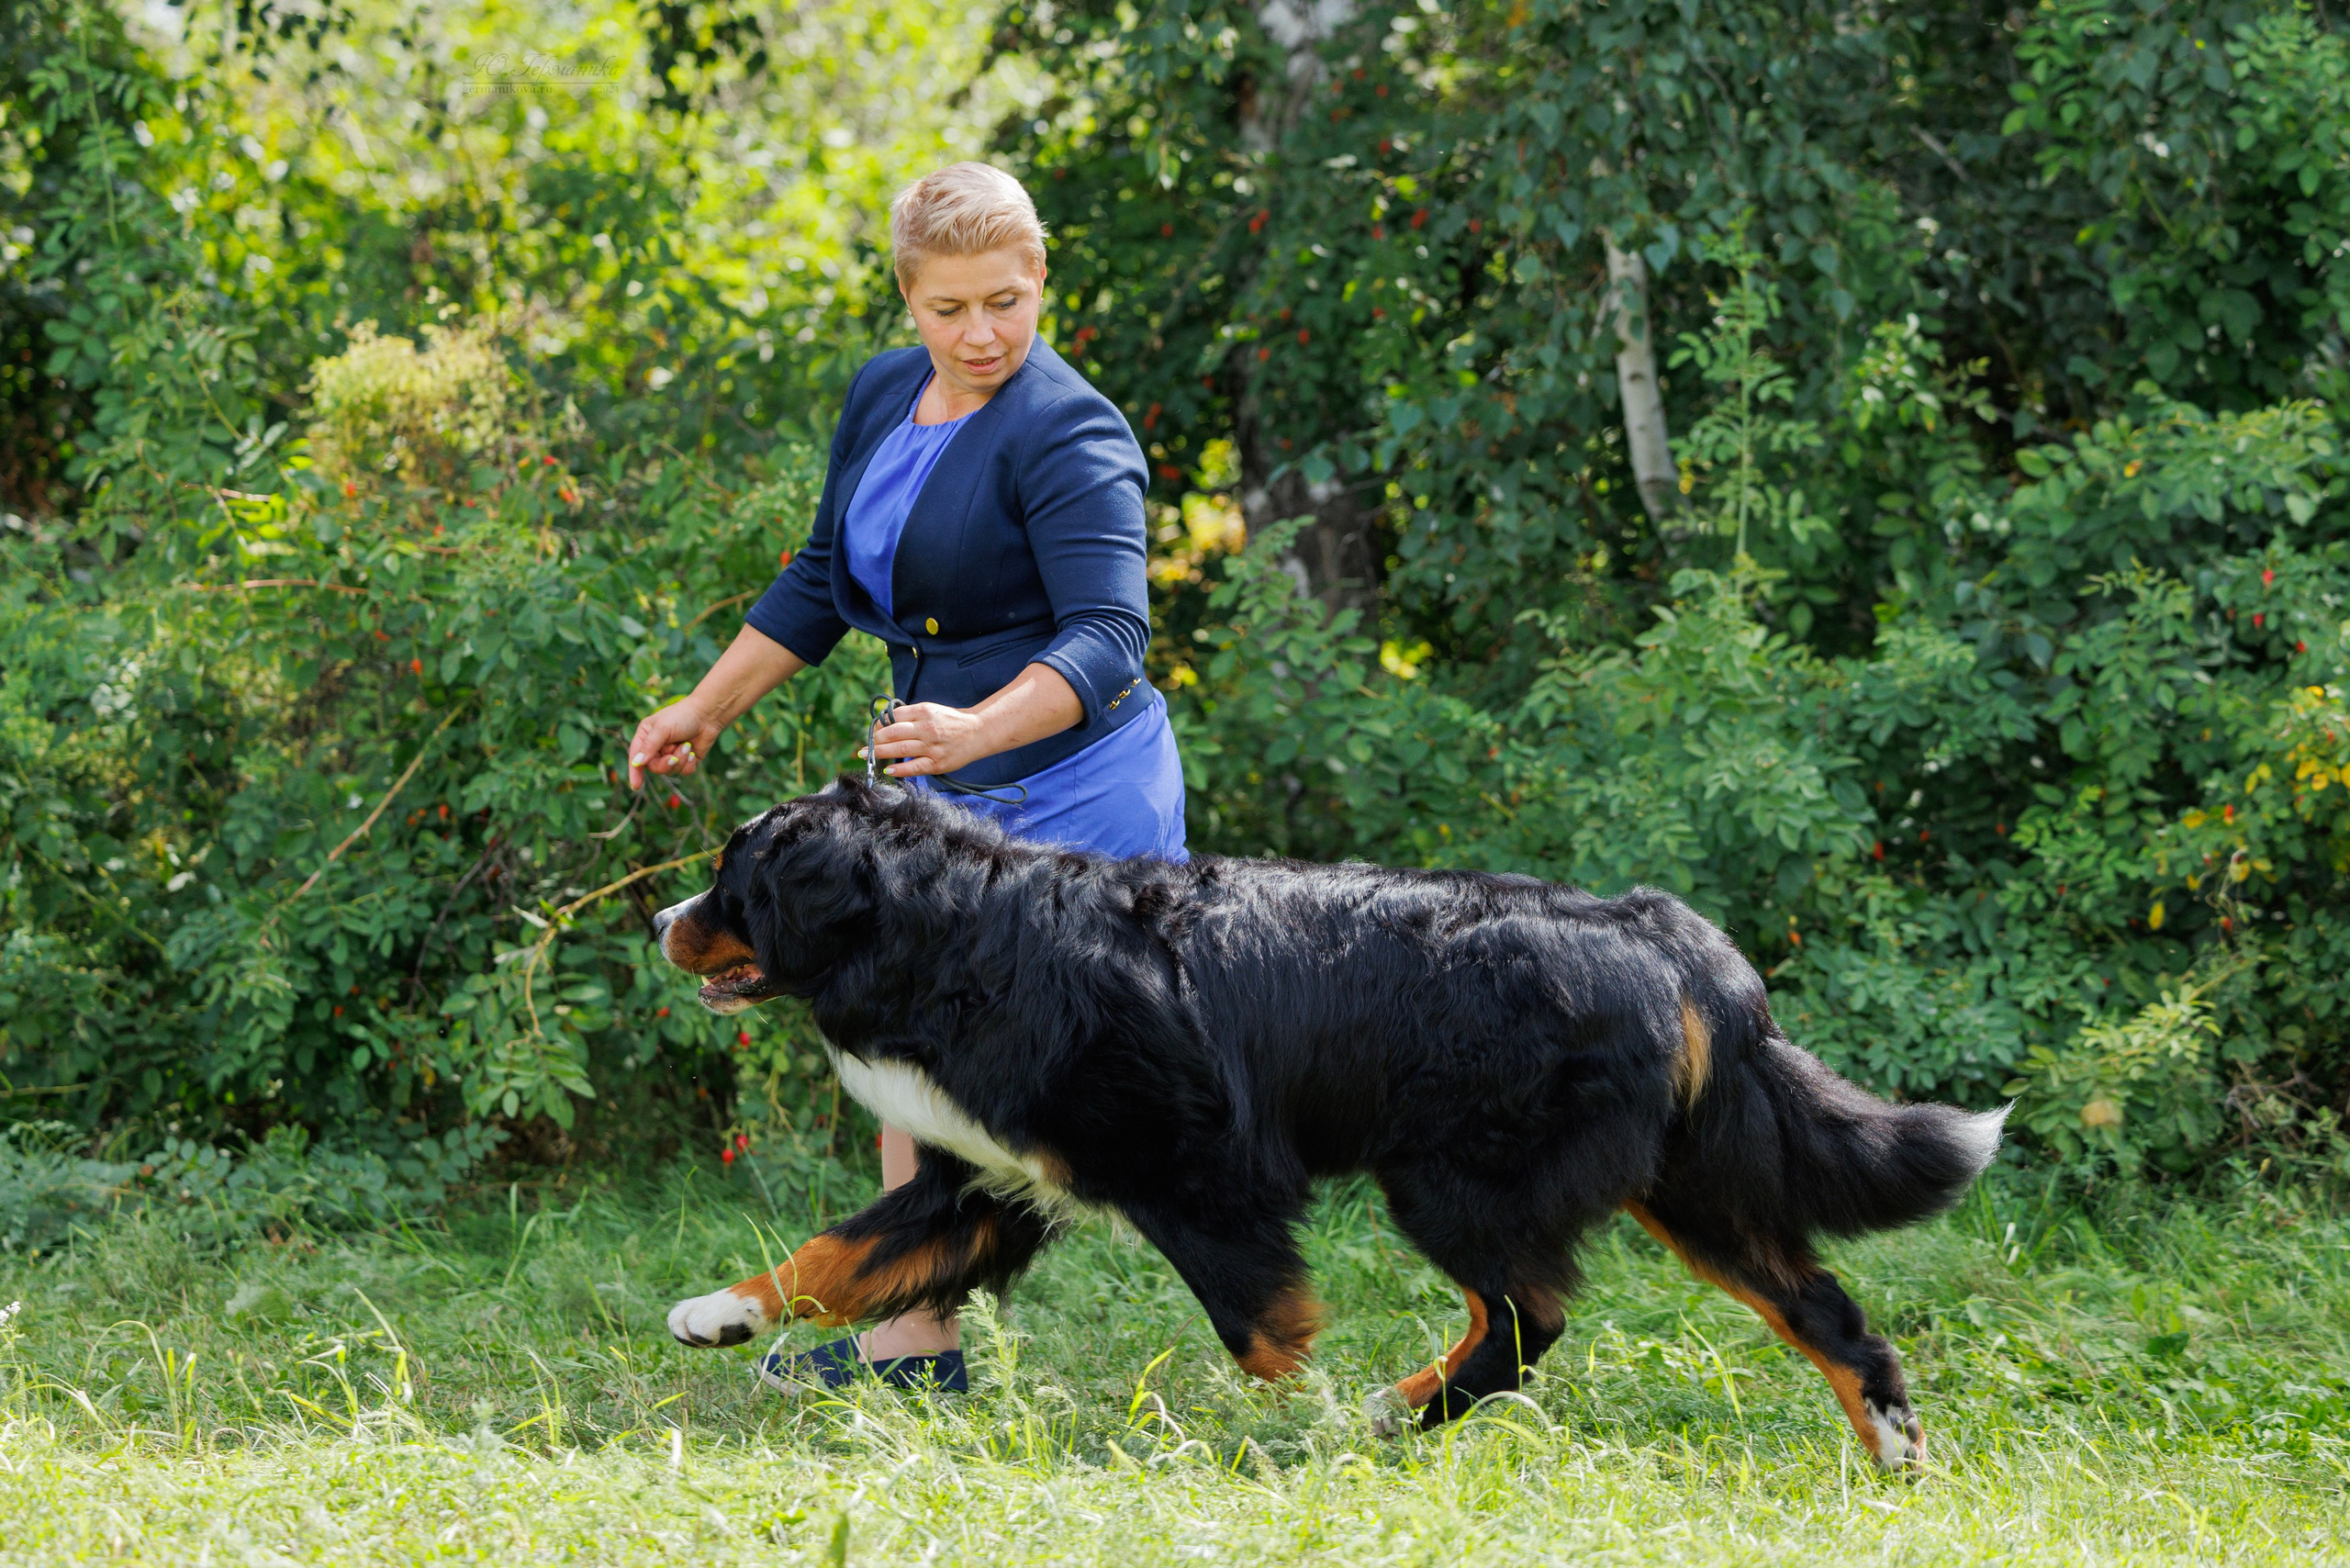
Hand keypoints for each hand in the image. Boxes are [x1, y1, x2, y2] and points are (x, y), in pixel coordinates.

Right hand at [628, 698, 720, 789]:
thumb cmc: (682, 716)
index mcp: (645, 736)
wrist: (707, 715)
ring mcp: (671, 754)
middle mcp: (657, 747)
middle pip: (654, 767)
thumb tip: (637, 763)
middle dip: (665, 764)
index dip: (635, 772)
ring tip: (687, 747)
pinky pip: (684, 771)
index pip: (636, 757)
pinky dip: (689, 764)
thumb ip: (649, 746)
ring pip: (670, 771)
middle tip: (674, 757)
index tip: (636, 786)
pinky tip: (693, 752)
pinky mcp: (686, 760)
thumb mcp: (662, 729)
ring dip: (680, 760)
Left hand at [864, 702, 994, 778]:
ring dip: (880, 752)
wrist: (979, 732)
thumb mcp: (932, 710)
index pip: (894, 717)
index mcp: (924, 711)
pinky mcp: (938, 763)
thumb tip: (886, 723)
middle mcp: (927, 728)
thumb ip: (911, 715)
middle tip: (865, 746)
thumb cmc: (952, 721)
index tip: (872, 731)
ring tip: (868, 755)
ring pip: (900, 749)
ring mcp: (932, 746)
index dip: (879, 725)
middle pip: (893, 733)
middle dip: (875, 739)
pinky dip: (899, 769)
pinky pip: (914, 767)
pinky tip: (888, 770)